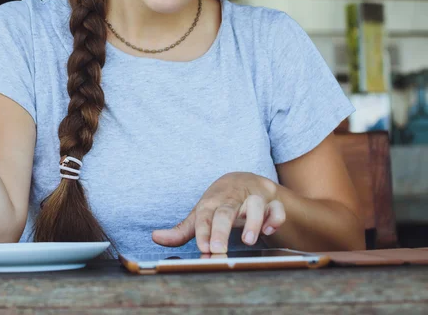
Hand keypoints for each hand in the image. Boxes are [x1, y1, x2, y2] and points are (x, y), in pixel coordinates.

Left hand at [152, 172, 285, 252]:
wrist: (245, 181)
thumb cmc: (220, 202)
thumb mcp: (201, 214)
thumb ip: (181, 230)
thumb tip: (155, 237)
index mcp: (212, 202)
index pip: (205, 215)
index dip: (202, 231)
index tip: (202, 248)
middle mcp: (232, 199)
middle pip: (226, 210)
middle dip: (221, 230)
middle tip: (217, 250)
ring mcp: (252, 198)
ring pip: (256, 204)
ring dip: (253, 222)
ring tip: (247, 240)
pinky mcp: (271, 202)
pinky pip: (277, 208)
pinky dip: (275, 218)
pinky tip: (269, 230)